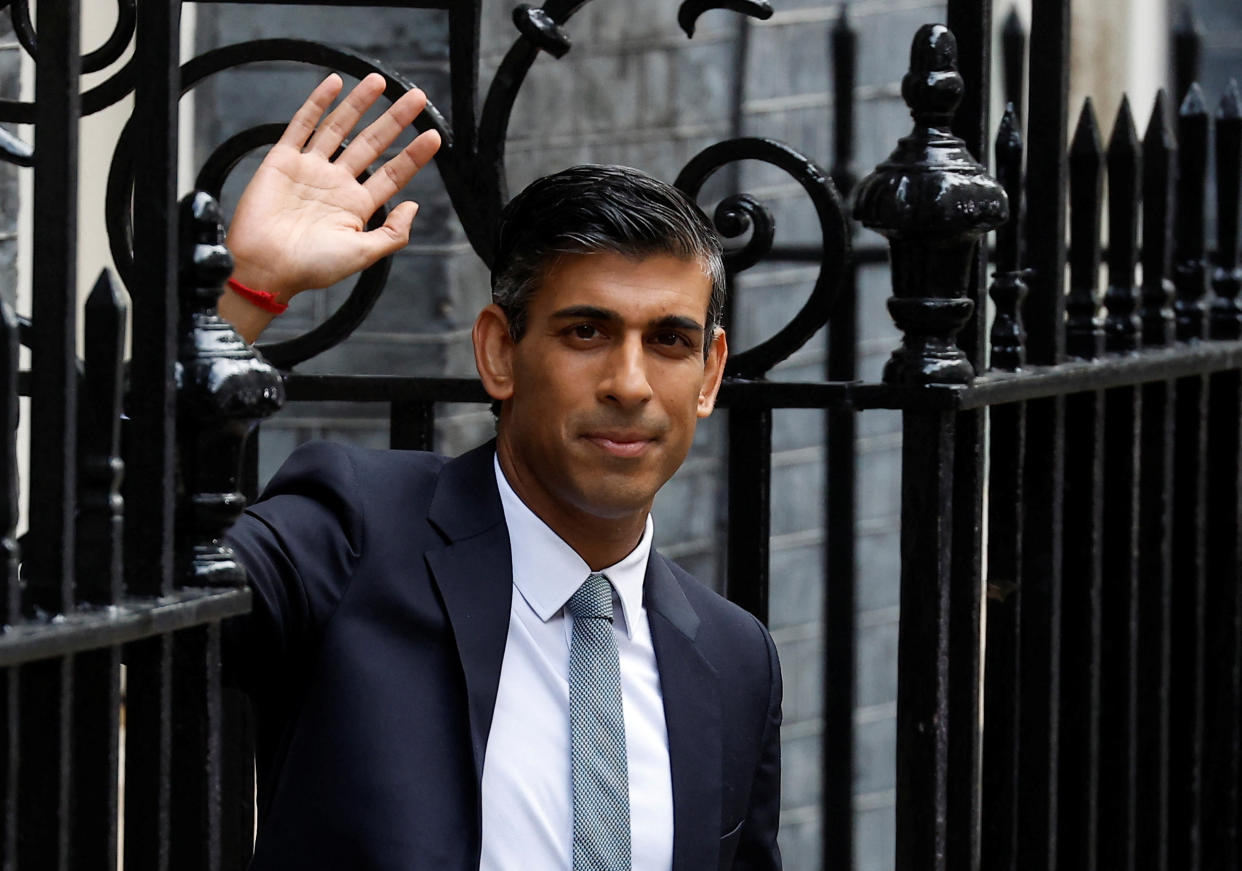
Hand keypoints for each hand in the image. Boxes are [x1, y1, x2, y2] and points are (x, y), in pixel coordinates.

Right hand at [222, 73, 440, 339]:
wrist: (264, 268)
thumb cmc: (311, 267)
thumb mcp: (362, 255)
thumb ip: (392, 233)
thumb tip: (414, 206)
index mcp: (357, 206)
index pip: (393, 174)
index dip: (414, 155)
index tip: (434, 135)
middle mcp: (337, 184)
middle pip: (372, 144)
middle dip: (395, 120)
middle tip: (417, 96)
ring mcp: (310, 169)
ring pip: (340, 128)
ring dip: (360, 103)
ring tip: (380, 80)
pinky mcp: (282, 161)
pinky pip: (302, 125)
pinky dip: (317, 103)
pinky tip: (334, 83)